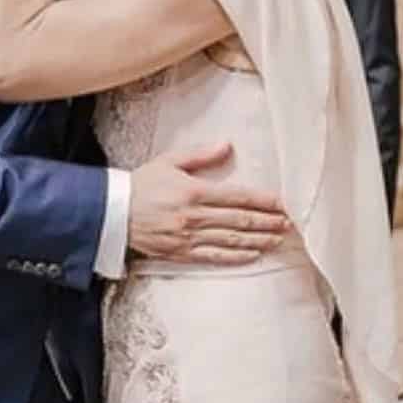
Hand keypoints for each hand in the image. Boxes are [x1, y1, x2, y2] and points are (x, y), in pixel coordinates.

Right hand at [128, 144, 288, 264]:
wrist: (112, 212)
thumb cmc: (142, 184)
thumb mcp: (169, 161)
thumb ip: (200, 154)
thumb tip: (227, 145)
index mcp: (193, 192)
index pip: (237, 197)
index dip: (262, 201)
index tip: (282, 203)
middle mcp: (194, 216)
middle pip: (239, 221)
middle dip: (267, 222)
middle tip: (289, 223)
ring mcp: (188, 237)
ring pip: (232, 240)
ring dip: (258, 240)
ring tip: (278, 239)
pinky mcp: (181, 253)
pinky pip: (215, 257)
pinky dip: (236, 257)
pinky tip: (253, 254)